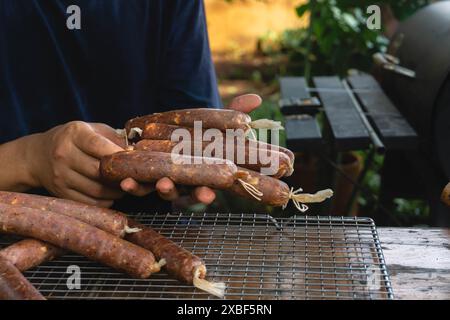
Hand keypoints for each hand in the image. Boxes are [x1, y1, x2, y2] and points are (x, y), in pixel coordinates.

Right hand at [27, 121, 127, 206]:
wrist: (38, 156)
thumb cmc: (75, 141)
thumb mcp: (92, 130)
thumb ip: (114, 139)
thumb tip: (137, 153)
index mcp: (74, 134)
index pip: (99, 145)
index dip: (119, 155)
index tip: (134, 160)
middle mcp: (64, 154)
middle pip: (99, 171)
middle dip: (120, 176)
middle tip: (133, 177)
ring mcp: (61, 175)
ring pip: (97, 190)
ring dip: (116, 191)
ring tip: (124, 186)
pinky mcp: (61, 193)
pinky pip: (90, 202)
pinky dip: (105, 201)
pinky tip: (111, 195)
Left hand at [129, 93, 261, 205]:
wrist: (147, 135)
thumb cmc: (185, 134)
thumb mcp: (208, 123)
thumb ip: (229, 115)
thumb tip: (256, 98)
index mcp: (200, 172)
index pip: (208, 186)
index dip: (208, 193)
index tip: (211, 195)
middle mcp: (183, 181)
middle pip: (190, 193)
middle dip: (194, 196)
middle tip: (200, 196)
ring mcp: (162, 181)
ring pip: (164, 190)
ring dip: (164, 189)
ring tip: (163, 184)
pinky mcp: (140, 178)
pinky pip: (137, 185)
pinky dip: (132, 185)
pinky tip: (126, 182)